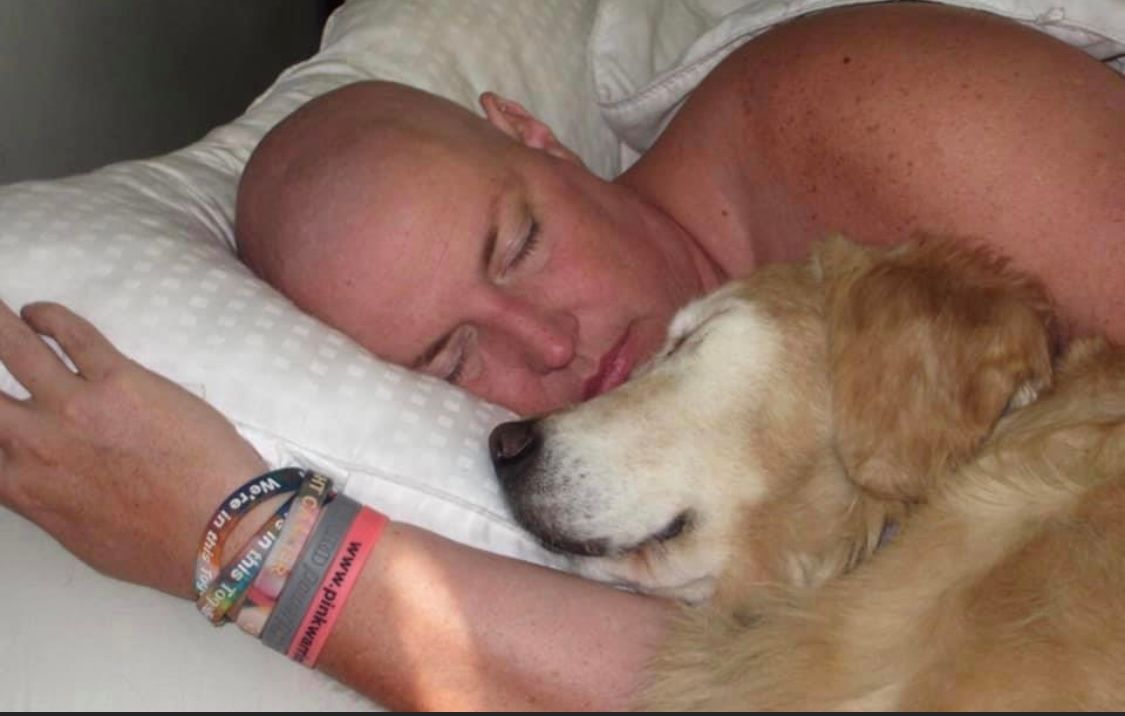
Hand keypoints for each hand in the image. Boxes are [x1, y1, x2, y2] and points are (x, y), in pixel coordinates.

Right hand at [0, 301, 266, 596]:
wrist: (220, 529)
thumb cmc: (161, 547)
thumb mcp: (85, 539)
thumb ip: (51, 504)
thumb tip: (45, 488)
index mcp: (24, 489)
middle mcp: (35, 443)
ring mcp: (75, 405)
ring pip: (14, 346)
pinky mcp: (120, 379)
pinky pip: (74, 334)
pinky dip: (51, 317)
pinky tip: (38, 312)